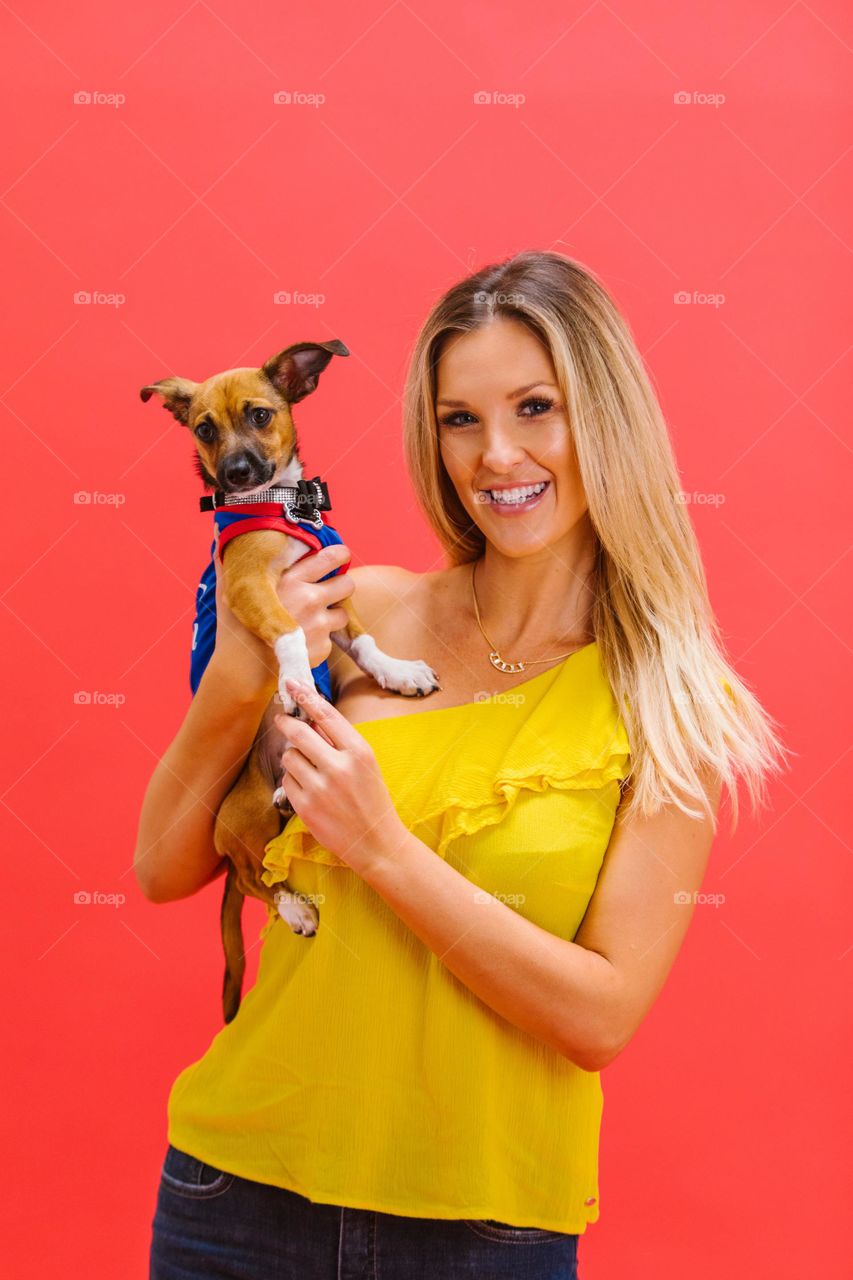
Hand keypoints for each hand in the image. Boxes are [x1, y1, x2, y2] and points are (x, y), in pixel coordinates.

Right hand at [210, 533, 354, 694]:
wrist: (241, 672)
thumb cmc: (234, 629)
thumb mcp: (229, 590)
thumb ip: (232, 561)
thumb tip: (218, 531)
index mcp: (291, 580)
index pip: (331, 558)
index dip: (340, 555)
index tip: (340, 556)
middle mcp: (309, 600)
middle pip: (347, 584)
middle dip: (340, 586)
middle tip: (329, 591)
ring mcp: (318, 626)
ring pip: (343, 613)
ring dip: (333, 615)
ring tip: (312, 620)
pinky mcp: (323, 648)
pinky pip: (332, 639)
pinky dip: (321, 640)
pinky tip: (301, 642)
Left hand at [274, 678, 407, 873]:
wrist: (376, 842)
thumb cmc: (372, 799)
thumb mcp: (366, 764)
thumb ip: (340, 742)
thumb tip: (311, 719)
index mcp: (359, 751)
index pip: (326, 715)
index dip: (305, 697)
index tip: (291, 685)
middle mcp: (339, 767)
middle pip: (298, 732)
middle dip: (287, 723)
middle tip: (282, 720)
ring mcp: (320, 788)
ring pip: (289, 756)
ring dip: (293, 757)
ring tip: (308, 768)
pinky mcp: (305, 807)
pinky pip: (286, 780)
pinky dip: (292, 780)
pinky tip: (308, 788)